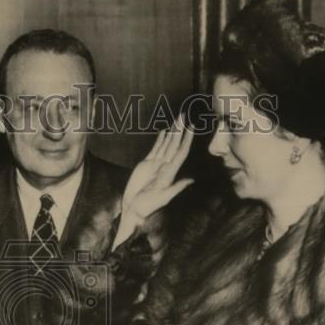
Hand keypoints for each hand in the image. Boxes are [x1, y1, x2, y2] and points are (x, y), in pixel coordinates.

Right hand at [113, 114, 194, 247]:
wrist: (132, 209)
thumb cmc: (146, 207)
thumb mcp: (162, 198)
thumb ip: (176, 188)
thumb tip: (191, 180)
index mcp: (170, 173)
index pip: (181, 152)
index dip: (187, 139)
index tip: (192, 127)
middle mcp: (165, 166)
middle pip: (174, 145)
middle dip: (180, 130)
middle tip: (184, 115)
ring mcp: (156, 165)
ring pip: (166, 145)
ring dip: (172, 132)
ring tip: (177, 119)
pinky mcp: (146, 164)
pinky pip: (155, 149)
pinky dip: (160, 140)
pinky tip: (165, 131)